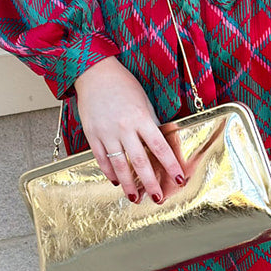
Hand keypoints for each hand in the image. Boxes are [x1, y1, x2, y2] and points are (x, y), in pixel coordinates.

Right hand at [72, 56, 186, 202]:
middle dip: (150, 183)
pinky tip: (115, 181)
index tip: (179, 178)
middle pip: (140, 161)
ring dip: (128, 184)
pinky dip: (109, 172)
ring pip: (119, 165)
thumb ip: (150, 123)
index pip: (160, 147)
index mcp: (141, 118)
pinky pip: (101, 158)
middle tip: (157, 197)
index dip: (171, 165)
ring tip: (134, 198)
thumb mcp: (143, 101)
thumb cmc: (122, 84)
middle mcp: (124, 127)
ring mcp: (106, 132)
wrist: (94, 73)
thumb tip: (158, 144)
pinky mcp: (92, 134)